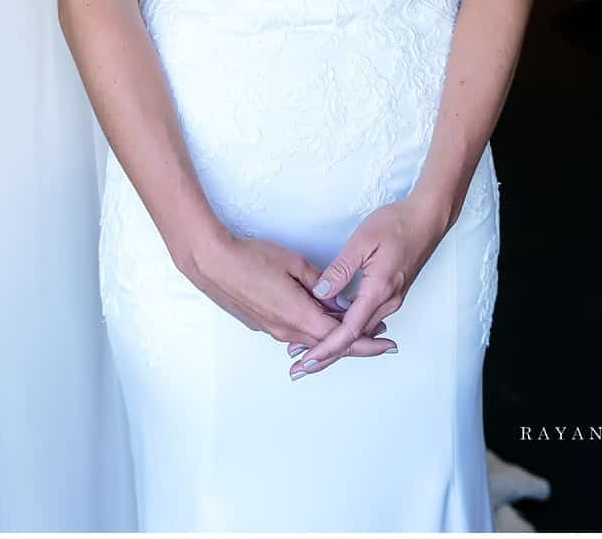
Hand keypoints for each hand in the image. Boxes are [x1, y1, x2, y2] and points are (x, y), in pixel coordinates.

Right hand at [188, 230, 398, 366]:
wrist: (213, 262)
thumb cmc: (253, 257)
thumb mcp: (294, 262)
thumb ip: (320, 281)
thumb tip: (336, 297)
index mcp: (299, 315)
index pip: (341, 336)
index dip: (366, 341)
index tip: (387, 343)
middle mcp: (287, 329)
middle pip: (329, 344)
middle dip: (357, 343)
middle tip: (382, 340)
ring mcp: (273, 328)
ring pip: (311, 339)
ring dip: (334, 337)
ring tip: (358, 329)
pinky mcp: (263, 323)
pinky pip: (296, 333)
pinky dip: (315, 331)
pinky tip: (323, 320)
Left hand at [287, 197, 446, 379]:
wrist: (428, 219)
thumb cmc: (397, 224)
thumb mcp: (362, 242)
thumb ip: (340, 270)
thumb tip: (320, 293)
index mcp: (379, 290)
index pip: (349, 330)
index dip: (326, 348)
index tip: (307, 361)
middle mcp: (388, 302)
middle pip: (354, 338)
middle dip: (326, 353)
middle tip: (300, 366)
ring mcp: (393, 300)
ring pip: (362, 330)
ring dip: (337, 342)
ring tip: (310, 350)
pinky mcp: (393, 294)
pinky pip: (369, 319)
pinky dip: (350, 329)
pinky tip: (335, 329)